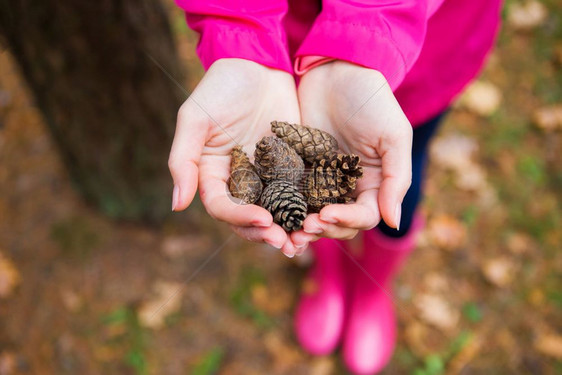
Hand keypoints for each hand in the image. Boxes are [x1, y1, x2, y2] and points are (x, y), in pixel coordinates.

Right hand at [168, 58, 301, 255]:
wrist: (258, 62)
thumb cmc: (221, 87)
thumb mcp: (195, 119)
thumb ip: (184, 161)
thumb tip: (177, 205)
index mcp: (214, 174)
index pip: (223, 207)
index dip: (240, 218)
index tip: (263, 219)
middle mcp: (240, 180)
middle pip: (249, 217)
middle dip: (265, 232)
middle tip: (285, 243)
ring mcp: (267, 174)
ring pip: (276, 211)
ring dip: (288, 228)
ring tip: (304, 239)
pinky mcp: (291, 166)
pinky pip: (299, 192)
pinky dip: (307, 207)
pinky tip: (320, 216)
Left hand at [291, 61, 412, 246]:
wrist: (337, 70)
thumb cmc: (372, 101)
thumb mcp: (393, 136)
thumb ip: (396, 179)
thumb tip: (394, 223)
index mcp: (372, 184)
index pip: (363, 216)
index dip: (347, 221)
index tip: (327, 214)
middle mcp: (346, 187)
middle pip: (337, 224)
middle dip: (322, 229)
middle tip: (303, 227)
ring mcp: (320, 179)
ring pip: (312, 215)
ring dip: (302, 226)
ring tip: (287, 231)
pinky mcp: (297, 169)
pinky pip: (291, 195)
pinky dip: (285, 208)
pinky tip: (273, 213)